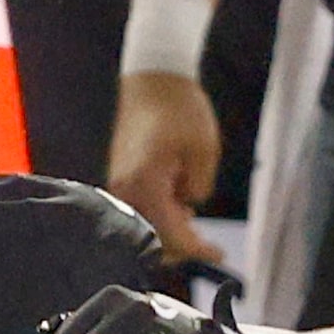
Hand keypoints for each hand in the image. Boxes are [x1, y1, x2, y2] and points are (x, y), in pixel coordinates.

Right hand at [106, 72, 224, 265]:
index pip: (172, 235)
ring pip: (141, 226)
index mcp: (144, 185)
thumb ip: (198, 188)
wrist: (151, 77)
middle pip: (151, 239)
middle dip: (180, 243)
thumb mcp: (204, 151)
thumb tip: (189, 207)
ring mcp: (115, 185)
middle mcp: (122, 190)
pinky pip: (134, 208)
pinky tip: (174, 199)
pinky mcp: (115, 179)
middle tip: (206, 240)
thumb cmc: (179, 107)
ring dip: (167, 227)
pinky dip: (155, 213)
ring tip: (188, 207)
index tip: (218, 256)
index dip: (198, 250)